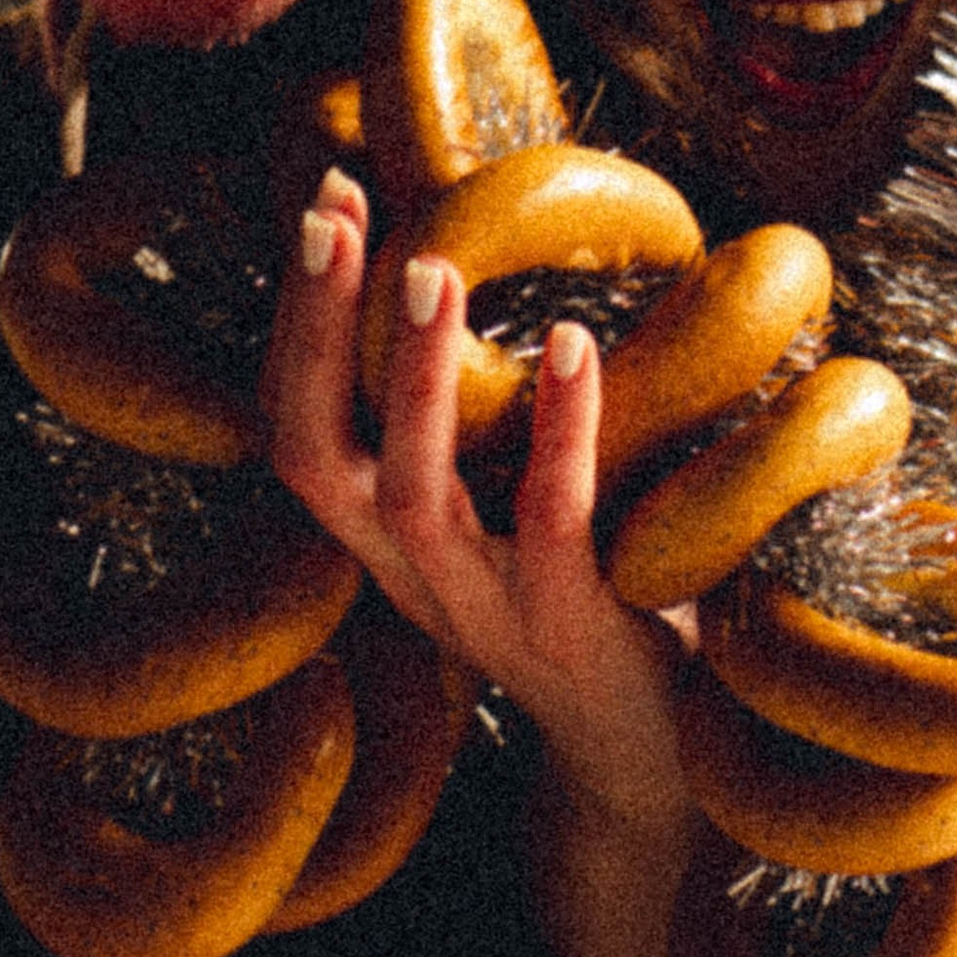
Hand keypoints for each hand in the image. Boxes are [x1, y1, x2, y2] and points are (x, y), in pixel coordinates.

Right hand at [264, 170, 690, 956]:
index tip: (326, 201)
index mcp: (385, 542)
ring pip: (410, 496)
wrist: (659, 755)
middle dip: (314, 331)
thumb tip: (505, 261)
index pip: (296, 423)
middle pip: (312, 454)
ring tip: (436, 270)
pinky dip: (558, 432)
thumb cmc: (592, 597)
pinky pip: (549, 524)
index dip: (297, 318)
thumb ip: (490, 419)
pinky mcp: (569, 629)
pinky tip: (572, 346)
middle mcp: (409, 579)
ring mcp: (483, 609)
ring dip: (415, 380)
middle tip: (332, 216)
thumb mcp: (509, 506)